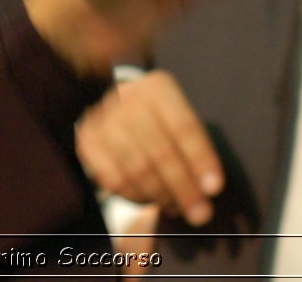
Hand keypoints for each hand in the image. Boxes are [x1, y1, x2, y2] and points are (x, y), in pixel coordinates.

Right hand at [77, 71, 221, 224]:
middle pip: (159, 150)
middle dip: (183, 187)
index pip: (183, 127)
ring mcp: (102, 118)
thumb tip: (208, 189)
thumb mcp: (182, 121)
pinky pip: (113, 178)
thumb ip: (195, 150)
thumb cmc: (162, 122)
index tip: (214, 189)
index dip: (200, 159)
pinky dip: (134, 196)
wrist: (121, 107)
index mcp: (157, 87)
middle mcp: (127, 97)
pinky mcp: (86, 139)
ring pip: (136, 168)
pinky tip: (148, 199)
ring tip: (175, 207)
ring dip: (160, 195)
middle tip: (200, 214)